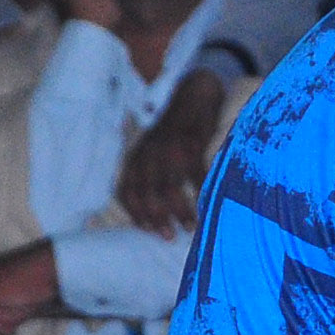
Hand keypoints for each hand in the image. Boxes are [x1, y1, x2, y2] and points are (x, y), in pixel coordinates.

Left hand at [114, 71, 229, 235]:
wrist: (192, 98)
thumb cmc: (175, 132)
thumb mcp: (153, 150)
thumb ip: (149, 173)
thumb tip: (153, 207)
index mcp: (137, 157)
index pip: (127, 190)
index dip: (135, 213)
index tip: (147, 229)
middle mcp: (149, 155)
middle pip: (147, 193)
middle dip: (157, 218)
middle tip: (168, 236)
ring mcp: (170, 150)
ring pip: (170, 187)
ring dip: (180, 210)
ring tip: (190, 226)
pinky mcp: (192, 145)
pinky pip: (195, 175)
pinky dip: (201, 193)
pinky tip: (207, 205)